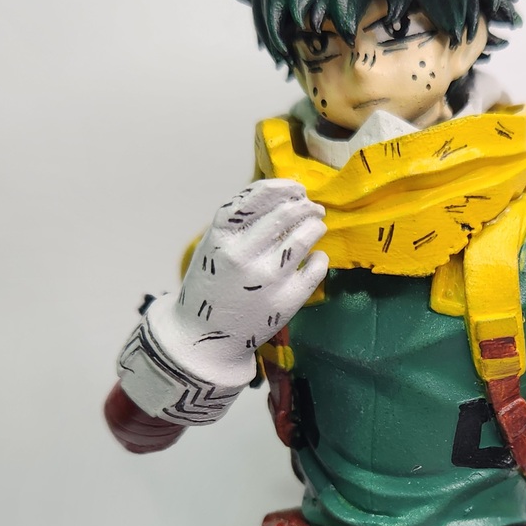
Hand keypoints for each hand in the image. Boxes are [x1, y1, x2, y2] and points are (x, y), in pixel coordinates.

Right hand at [153, 179, 326, 384]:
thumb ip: (241, 224)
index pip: (256, 198)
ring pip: (303, 239)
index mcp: (221, 239)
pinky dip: (319, 258)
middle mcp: (243, 257)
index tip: (295, 187)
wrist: (206, 338)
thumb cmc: (214, 286)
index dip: (281, 187)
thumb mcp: (214, 248)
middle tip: (312, 207)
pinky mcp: (286, 302)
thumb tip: (285, 196)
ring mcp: (266, 281)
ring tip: (317, 225)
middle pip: (284, 216)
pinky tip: (315, 256)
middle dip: (305, 206)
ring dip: (315, 226)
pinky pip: (315, 270)